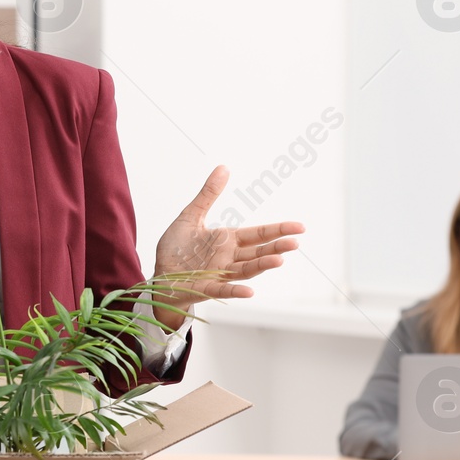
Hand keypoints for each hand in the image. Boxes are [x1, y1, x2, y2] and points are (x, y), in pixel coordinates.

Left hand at [150, 165, 304, 329]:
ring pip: (245, 270)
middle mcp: (228, 257)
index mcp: (228, 240)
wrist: (159, 274)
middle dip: (276, 248)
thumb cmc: (176, 248)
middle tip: (295, 243)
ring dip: (262, 266)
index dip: (277, 230)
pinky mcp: (204, 287)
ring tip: (279, 261)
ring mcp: (218, 273)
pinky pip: (222, 289)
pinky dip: (236, 290)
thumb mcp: (191, 216)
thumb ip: (208, 195)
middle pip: (257, 252)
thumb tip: (224, 168)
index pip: (258, 234)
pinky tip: (250, 291)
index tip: (300, 227)